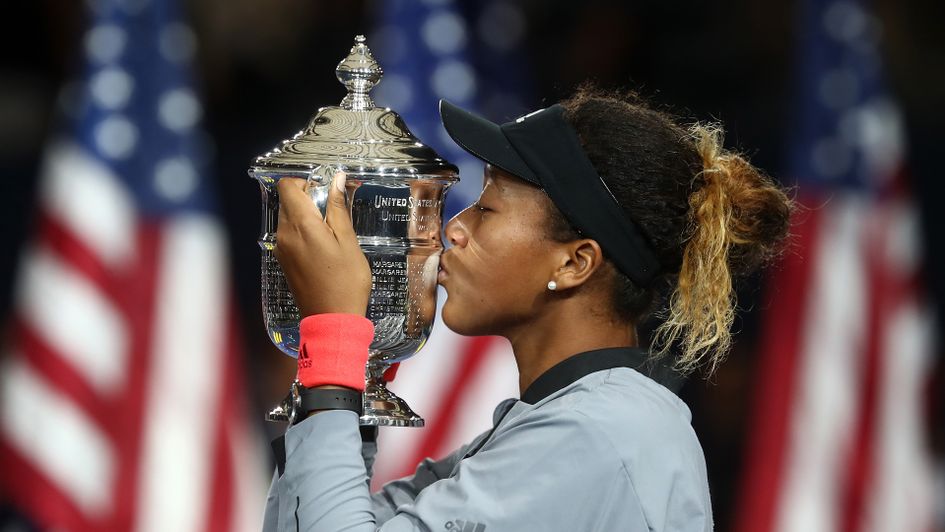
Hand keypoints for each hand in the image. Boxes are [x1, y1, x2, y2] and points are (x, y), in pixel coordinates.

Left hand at [273, 172, 371, 316]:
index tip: (325, 191)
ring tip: (331, 233)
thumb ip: (338, 208)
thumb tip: (335, 180)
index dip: (305, 182)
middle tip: (333, 213)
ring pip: (287, 218)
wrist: (332, 319)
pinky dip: (302, 232)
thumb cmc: (345, 283)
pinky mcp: (283, 261)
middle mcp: (284, 234)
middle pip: (287, 201)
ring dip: (306, 216)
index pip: (287, 186)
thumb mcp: (348, 241)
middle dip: (308, 199)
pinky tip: (322, 248)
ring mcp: (281, 249)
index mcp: (301, 226)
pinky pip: (288, 235)